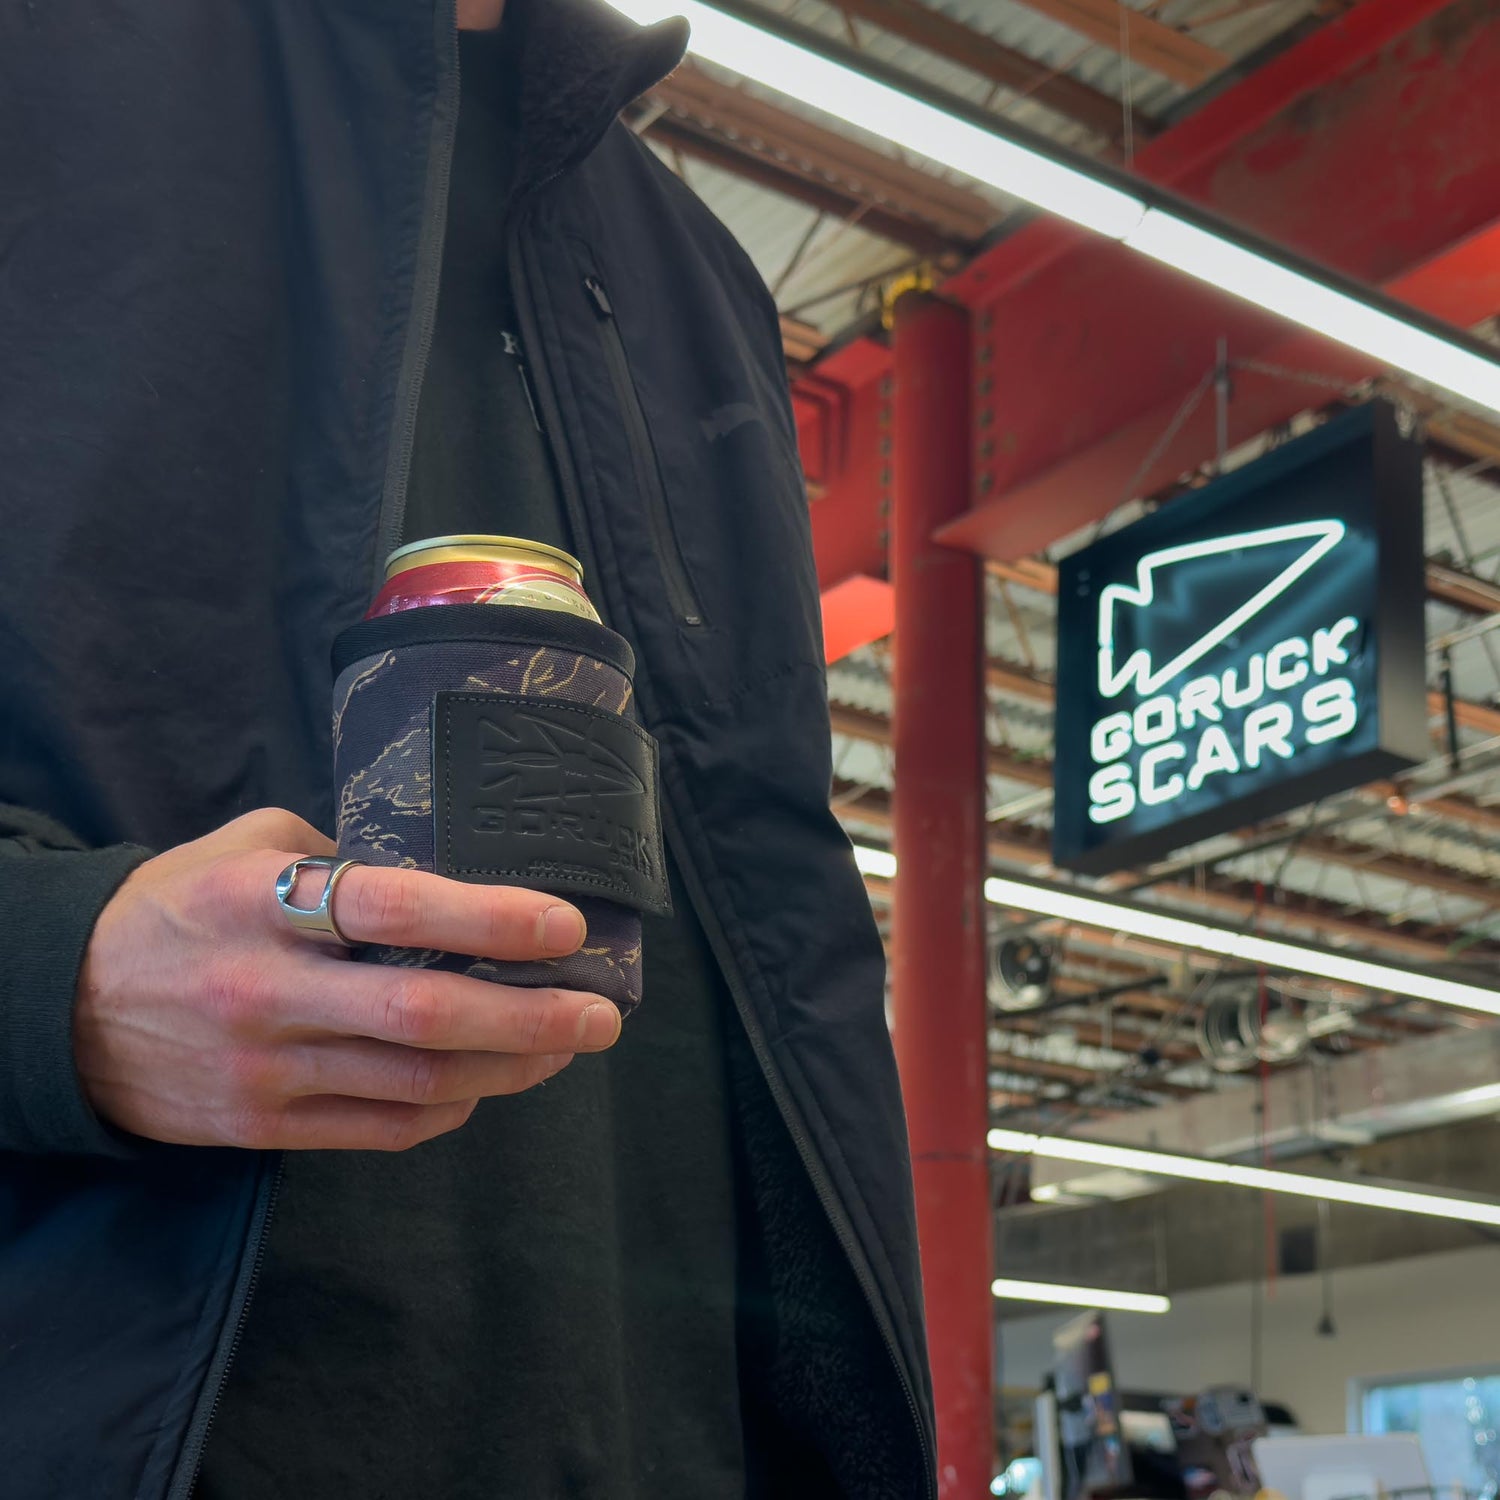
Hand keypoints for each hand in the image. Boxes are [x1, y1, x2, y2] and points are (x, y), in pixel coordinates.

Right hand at [74, 808, 620, 1150]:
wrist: (58, 1008)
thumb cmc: (175, 908)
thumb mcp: (246, 846)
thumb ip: (342, 855)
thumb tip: (449, 873)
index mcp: (261, 900)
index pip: (392, 906)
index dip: (488, 917)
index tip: (564, 924)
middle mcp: (266, 988)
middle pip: (423, 1012)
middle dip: (532, 1017)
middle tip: (603, 1014)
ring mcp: (264, 1068)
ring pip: (415, 1081)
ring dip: (509, 1067)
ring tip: (567, 1047)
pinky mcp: (261, 1126)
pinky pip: (379, 1129)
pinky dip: (447, 1109)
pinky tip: (487, 1083)